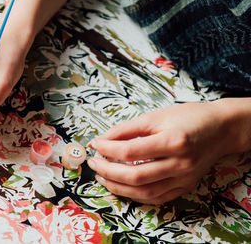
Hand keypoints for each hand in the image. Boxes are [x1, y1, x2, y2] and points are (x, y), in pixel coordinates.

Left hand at [86, 100, 247, 203]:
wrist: (221, 129)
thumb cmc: (189, 117)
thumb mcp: (155, 116)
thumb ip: (126, 129)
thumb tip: (101, 140)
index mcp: (173, 141)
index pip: (130, 151)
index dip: (107, 149)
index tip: (95, 145)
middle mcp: (180, 164)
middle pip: (135, 176)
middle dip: (108, 172)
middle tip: (93, 164)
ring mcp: (184, 178)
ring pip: (144, 193)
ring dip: (118, 187)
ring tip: (102, 177)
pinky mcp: (185, 186)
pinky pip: (156, 198)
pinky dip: (136, 195)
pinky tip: (122, 186)